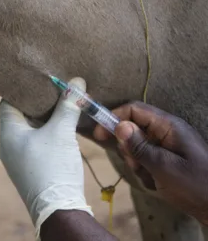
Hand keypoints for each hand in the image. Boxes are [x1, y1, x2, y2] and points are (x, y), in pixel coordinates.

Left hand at [0, 77, 91, 238]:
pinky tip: (64, 126)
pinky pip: (38, 143)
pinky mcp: (32, 168)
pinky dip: (49, 133)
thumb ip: (68, 106)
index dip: (22, 89)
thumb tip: (77, 81)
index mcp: (8, 133)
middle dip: (38, 102)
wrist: (59, 209)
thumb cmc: (53, 168)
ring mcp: (19, 158)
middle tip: (54, 87)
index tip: (37, 78)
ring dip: (46, 118)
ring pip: (31, 129)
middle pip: (20, 114)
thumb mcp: (61, 132)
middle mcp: (9, 145)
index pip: (7, 102)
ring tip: (62, 103)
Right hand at [94, 102, 207, 224]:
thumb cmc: (194, 184)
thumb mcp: (163, 166)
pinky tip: (155, 182)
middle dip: (127, 146)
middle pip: (133, 128)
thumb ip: (139, 146)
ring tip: (149, 176)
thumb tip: (119, 125)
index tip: (99, 134)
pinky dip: (145, 170)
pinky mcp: (168, 159)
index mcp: (168, 126)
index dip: (113, 117)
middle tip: (134, 163)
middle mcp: (167, 132)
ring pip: (137, 145)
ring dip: (136, 161)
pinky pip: (146, 158)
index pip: (134, 110)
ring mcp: (167, 146)